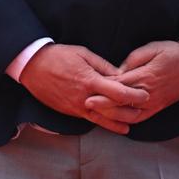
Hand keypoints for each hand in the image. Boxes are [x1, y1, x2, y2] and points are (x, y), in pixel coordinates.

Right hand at [19, 44, 149, 134]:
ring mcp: (76, 107)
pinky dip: (102, 122)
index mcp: (89, 81)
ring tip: (130, 125)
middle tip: (143, 111)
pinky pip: (89, 119)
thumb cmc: (58, 56)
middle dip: (130, 112)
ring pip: (101, 120)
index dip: (134, 95)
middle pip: (113, 111)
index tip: (146, 95)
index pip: (118, 92)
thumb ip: (103, 66)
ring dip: (117, 123)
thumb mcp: (83, 54)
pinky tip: (110, 123)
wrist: (33, 67)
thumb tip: (120, 74)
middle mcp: (84, 98)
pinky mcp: (69, 112)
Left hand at [86, 41, 178, 122]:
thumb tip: (119, 70)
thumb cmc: (172, 52)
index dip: (104, 88)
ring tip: (96, 113)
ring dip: (112, 115)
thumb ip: (133, 59)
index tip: (90, 88)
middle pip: (123, 102)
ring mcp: (155, 103)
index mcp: (146, 76)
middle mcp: (150, 93)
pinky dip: (127, 120)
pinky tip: (115, 119)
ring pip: (130, 114)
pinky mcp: (158, 107)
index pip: (121, 85)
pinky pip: (141, 118)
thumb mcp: (152, 48)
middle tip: (87, 103)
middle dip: (103, 104)